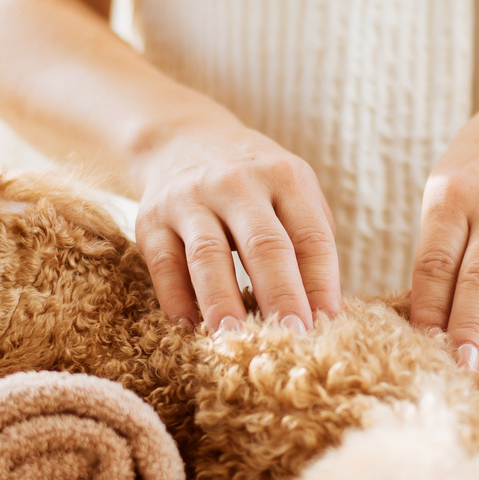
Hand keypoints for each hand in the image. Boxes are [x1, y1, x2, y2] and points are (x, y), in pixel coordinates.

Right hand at [132, 118, 342, 331]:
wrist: (182, 139)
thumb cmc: (252, 183)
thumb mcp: (290, 191)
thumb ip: (309, 240)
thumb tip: (323, 311)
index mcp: (284, 177)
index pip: (311, 237)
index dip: (321, 284)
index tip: (327, 324)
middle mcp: (236, 183)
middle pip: (264, 245)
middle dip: (280, 295)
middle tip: (290, 338)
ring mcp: (189, 199)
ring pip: (209, 255)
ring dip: (222, 302)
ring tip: (234, 340)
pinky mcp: (151, 219)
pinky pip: (164, 264)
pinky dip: (176, 299)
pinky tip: (189, 328)